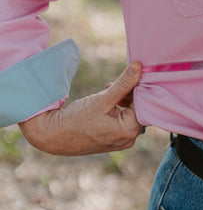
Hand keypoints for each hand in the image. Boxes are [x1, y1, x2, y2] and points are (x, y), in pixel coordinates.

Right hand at [19, 62, 144, 155]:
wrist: (53, 135)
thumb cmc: (77, 119)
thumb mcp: (103, 98)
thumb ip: (123, 84)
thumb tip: (139, 67)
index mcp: (129, 131)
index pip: (142, 104)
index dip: (136, 88)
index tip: (128, 76)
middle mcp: (128, 139)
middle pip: (137, 110)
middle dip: (128, 94)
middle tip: (112, 84)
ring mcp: (120, 141)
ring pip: (129, 114)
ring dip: (121, 100)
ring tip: (106, 91)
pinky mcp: (112, 140)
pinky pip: (121, 121)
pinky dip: (116, 109)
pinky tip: (104, 102)